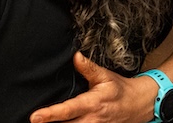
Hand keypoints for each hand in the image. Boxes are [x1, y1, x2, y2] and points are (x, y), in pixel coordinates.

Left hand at [29, 53, 154, 122]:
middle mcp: (92, 120)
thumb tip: (75, 56)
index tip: (35, 117)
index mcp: (92, 104)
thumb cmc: (120, 90)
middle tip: (33, 122)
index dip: (50, 114)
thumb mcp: (105, 76)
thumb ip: (88, 68)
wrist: (140, 104)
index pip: (68, 110)